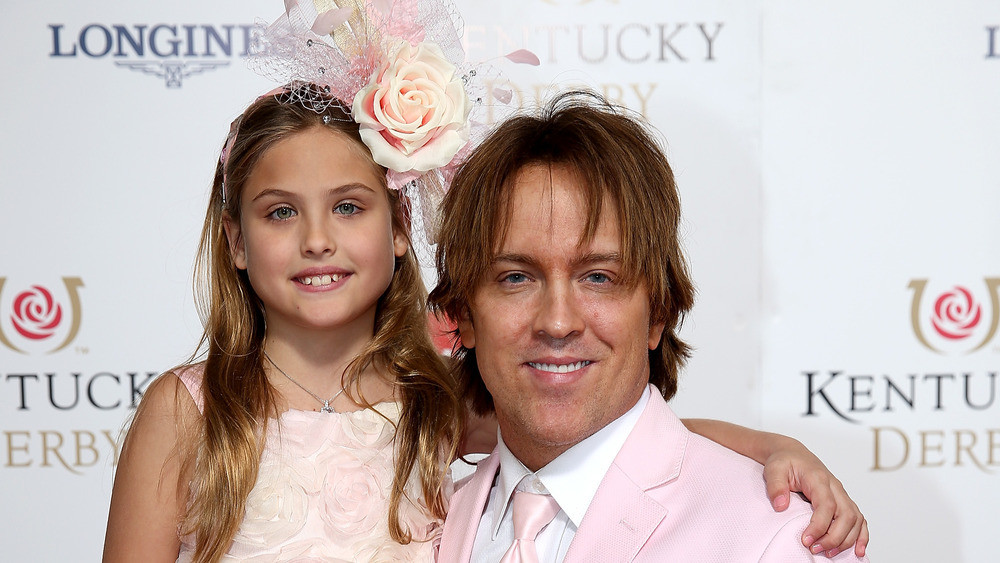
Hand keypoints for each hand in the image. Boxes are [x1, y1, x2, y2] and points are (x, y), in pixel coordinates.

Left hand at [763, 438, 868, 557]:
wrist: (793, 454)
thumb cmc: (784, 461)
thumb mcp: (773, 469)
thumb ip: (775, 486)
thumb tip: (780, 506)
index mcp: (819, 478)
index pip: (827, 505)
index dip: (819, 525)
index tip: (807, 540)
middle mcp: (835, 486)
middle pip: (846, 515)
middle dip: (833, 537)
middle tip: (815, 549)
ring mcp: (841, 494)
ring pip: (855, 519)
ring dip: (846, 540)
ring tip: (828, 553)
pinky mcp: (843, 501)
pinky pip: (860, 519)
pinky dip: (861, 536)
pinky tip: (858, 551)